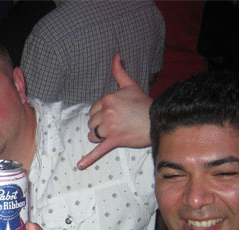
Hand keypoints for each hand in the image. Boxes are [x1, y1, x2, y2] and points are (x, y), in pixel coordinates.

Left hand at [77, 53, 152, 169]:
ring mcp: (110, 127)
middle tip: (116, 124)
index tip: (114, 115)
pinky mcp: (115, 140)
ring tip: (114, 133)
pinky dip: (89, 159)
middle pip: (91, 123)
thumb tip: (116, 55)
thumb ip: (119, 71)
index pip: (93, 110)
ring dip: (99, 136)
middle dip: (100, 125)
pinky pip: (99, 150)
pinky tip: (80, 165)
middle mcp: (106, 112)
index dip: (101, 114)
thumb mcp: (130, 85)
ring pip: (93, 135)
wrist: (158, 119)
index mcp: (107, 99)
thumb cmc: (143, 103)